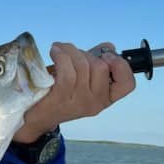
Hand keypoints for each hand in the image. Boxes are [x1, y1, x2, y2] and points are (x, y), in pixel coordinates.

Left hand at [13, 41, 135, 142]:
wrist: (36, 116)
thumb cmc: (59, 94)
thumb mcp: (81, 80)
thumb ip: (96, 64)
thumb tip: (109, 47)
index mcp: (105, 98)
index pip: (127, 84)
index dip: (121, 65)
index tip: (106, 56)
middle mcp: (96, 102)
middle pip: (101, 67)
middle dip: (86, 53)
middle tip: (71, 52)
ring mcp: (80, 101)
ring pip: (84, 65)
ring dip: (70, 51)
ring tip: (59, 49)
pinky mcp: (62, 97)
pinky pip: (67, 70)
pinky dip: (61, 56)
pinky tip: (55, 51)